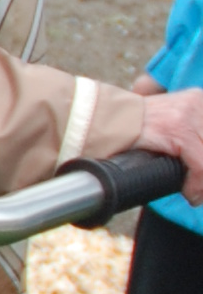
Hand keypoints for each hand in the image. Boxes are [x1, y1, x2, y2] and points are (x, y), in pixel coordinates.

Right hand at [128, 80, 202, 196]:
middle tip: (198, 191)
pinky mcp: (180, 130)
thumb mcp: (168, 125)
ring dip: (202, 182)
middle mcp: (197, 102)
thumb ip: (186, 135)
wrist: (102, 121)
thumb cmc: (130, 128)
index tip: (200, 181)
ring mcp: (189, 114)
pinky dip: (196, 184)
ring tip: (195, 194)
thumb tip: (197, 166)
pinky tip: (190, 195)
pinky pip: (200, 165)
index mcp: (196, 99)